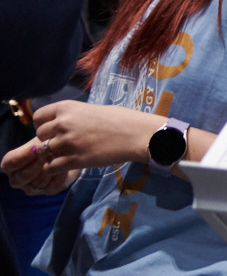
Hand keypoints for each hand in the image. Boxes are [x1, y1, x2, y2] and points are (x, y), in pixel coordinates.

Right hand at [1, 140, 78, 195]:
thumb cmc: (50, 142)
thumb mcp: (41, 139)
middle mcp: (18, 178)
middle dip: (36, 165)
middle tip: (50, 154)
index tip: (36, 147)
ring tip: (59, 158)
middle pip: (22, 177)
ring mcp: (33, 187)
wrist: (70, 149)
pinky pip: (52, 187)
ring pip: (37, 183)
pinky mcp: (49, 190)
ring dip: (49, 170)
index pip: (9, 164)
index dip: (22, 156)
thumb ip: (36, 142)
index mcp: (11, 165)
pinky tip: (66, 166)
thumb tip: (38, 145)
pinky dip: (60, 176)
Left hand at [5, 101, 152, 180]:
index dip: (43, 125)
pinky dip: (54, 168)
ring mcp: (67, 142)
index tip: (52, 130)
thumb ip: (74, 115)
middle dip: (48, 140)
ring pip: (43, 152)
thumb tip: (64, 122)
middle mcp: (63, 123)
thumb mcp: (94, 109)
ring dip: (51, 155)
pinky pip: (50, 167)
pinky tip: (65, 165)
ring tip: (64, 156)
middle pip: (39, 135)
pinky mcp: (74, 160)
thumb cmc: (122, 119)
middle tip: (61, 145)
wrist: (138, 134)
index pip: (38, 117)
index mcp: (67, 108)